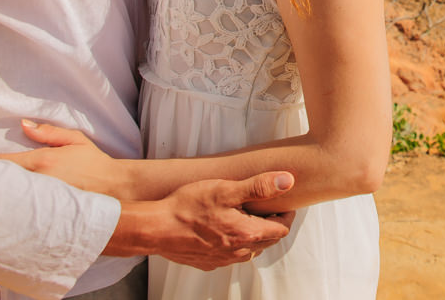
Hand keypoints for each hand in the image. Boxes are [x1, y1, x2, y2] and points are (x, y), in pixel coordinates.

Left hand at [0, 120, 133, 198]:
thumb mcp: (74, 139)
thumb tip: (22, 124)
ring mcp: (42, 199)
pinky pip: (22, 209)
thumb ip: (47, 132)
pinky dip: (13, 206)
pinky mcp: (46, 212)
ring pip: (10, 197)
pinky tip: (6, 207)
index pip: (3, 162)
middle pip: (2, 183)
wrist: (113, 186)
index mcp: (43, 160)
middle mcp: (40, 181)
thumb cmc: (93, 161)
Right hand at [112, 172, 296, 269]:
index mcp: (248, 234)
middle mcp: (239, 252)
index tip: (284, 202)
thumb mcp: (226, 189)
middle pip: (269, 241)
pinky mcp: (208, 263)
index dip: (287, 214)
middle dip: (273, 224)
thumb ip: (259, 186)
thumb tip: (288, 181)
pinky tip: (225, 228)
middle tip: (268, 207)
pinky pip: (231, 255)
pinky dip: (236, 242)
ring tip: (247, 215)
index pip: (282, 229)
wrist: (156, 229)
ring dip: (255, 234)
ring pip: (251, 250)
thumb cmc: (189, 206)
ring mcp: (223, 260)